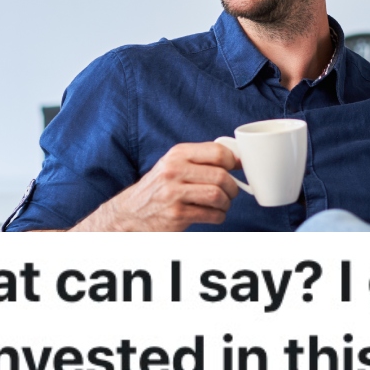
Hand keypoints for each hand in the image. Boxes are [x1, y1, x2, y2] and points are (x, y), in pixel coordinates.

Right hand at [71, 142, 240, 231]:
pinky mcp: (177, 214)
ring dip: (226, 203)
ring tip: (221, 205)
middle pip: (222, 176)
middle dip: (233, 188)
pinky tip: (212, 214)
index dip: (234, 162)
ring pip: (219, 196)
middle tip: (230, 192)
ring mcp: (174, 193)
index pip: (218, 152)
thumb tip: (238, 158)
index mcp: (178, 154)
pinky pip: (212, 215)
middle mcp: (174, 170)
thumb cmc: (159, 188)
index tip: (238, 169)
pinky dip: (219, 216)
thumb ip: (201, 159)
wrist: (131, 213)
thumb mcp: (174, 164)